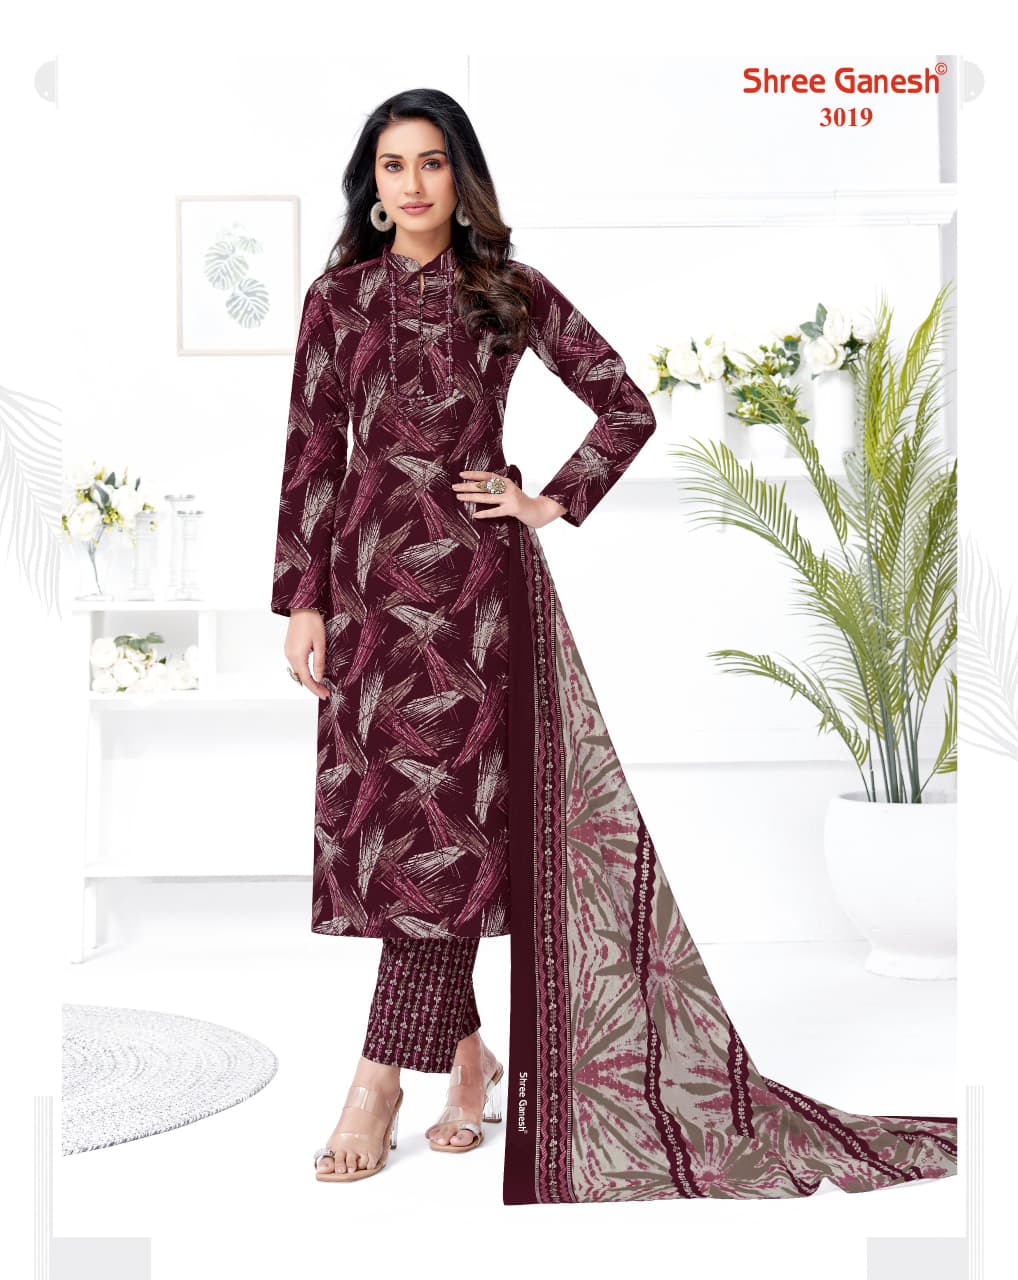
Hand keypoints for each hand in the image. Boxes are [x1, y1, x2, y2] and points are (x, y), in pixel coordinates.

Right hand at [285, 608, 329, 698]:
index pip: (306, 679)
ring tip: (321, 684)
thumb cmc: (312, 622)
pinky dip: (304, 671)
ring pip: (298, 671)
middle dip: (313, 686)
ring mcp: (288, 651)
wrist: (302, 608)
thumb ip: (319, 662)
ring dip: (308, 679)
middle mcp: (290, 655)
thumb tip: (319, 677)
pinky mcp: (289, 648)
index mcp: (297, 656)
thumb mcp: (320, 644)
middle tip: (325, 692)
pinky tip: (312, 672)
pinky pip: (296, 664)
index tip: (324, 695)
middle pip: (301, 677)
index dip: (315, 689)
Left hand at [452, 471, 566, 529]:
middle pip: (484, 486)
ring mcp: (510, 498)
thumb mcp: (509, 491)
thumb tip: (479, 488)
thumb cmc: (520, 501)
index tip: (461, 475)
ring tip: (460, 497)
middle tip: (454, 487)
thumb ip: (498, 488)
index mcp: (505, 481)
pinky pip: (496, 511)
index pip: (487, 476)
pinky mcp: (512, 509)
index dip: (474, 474)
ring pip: (487, 497)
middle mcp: (507, 487)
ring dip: (472, 497)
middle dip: (468, 486)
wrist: (537, 510)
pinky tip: (476, 515)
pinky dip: (485, 513)